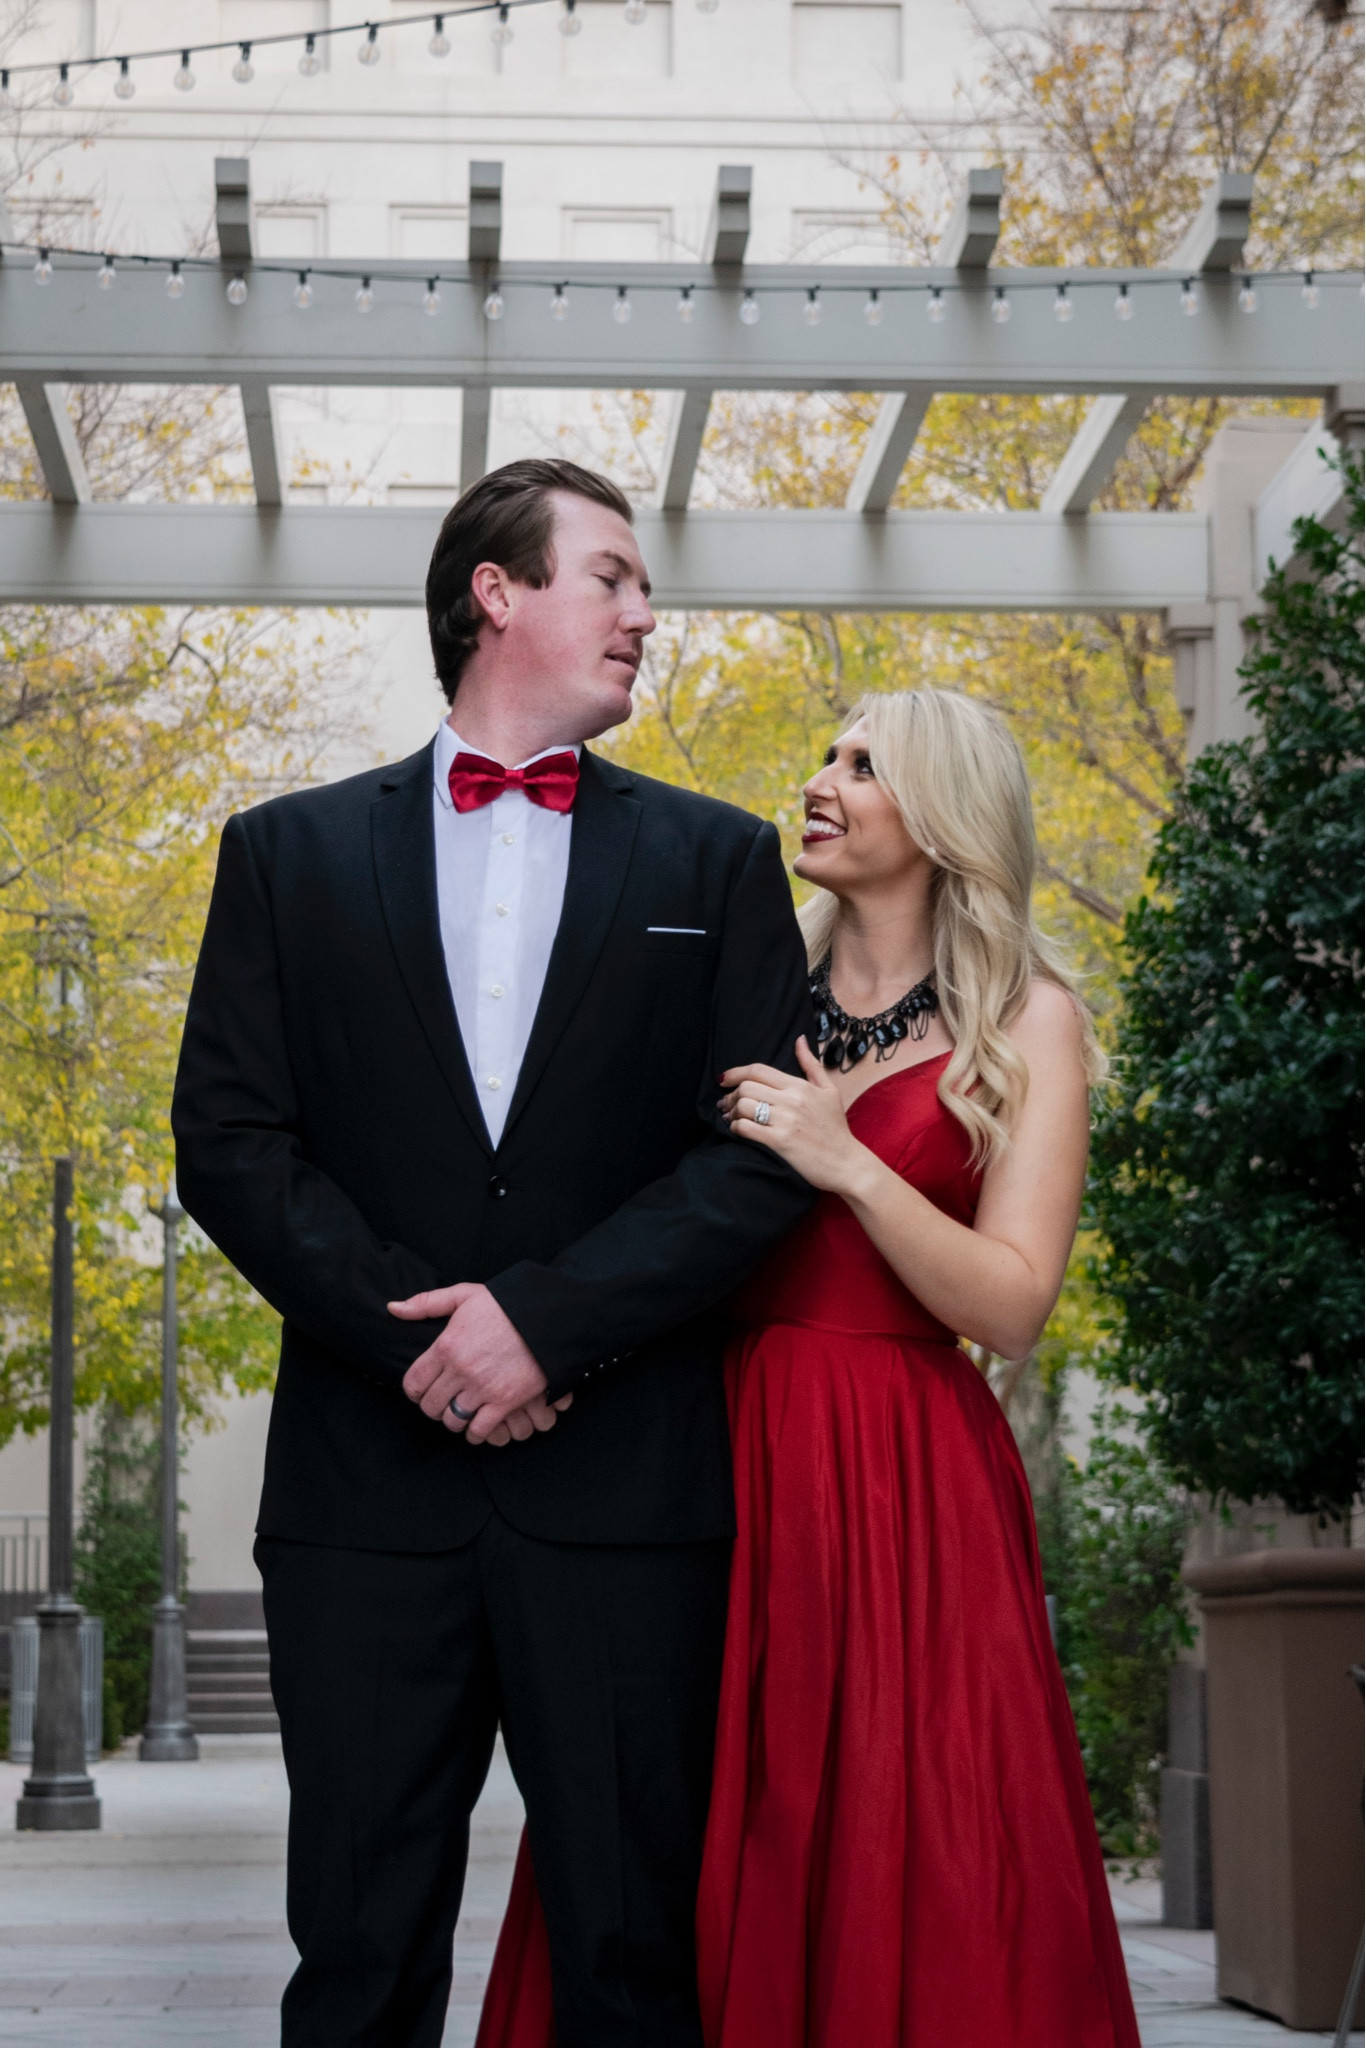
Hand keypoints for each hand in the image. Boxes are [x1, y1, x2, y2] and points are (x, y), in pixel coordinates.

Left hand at [388, 1282, 570, 1445]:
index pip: (413, 1383)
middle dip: (433, 1407)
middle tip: (443, 1402)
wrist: (547, 1316)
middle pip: (430, 1405)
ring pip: (452, 1420)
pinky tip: (478, 1424)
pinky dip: (475, 1433)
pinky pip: (479, 1430)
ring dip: (453, 1420)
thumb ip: (426, 1303)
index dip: (414, 1391)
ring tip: (460, 1412)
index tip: (422, 1390)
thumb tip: (393, 1308)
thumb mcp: (464, 1295)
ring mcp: (482, 1388)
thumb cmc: (505, 1304)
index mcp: (446, 1345)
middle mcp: (460, 1370)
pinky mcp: (505, 1401)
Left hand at [719, 1037, 866, 1193]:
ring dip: (731, 1112)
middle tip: (727, 1104)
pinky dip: (736, 1128)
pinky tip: (738, 1130)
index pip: (759, 1070)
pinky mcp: (780, 1141)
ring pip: (743, 1106)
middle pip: (746, 1087)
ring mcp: (785, 1120)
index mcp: (800, 1086)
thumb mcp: (829, 1091)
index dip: (735, 1072)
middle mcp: (792, 1100)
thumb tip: (800, 1040)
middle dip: (730, 1095)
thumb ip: (812, 1065)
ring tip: (731, 1118)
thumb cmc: (836, 1128)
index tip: (723, 1079)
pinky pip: (746, 1128)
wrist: (846, 1163)